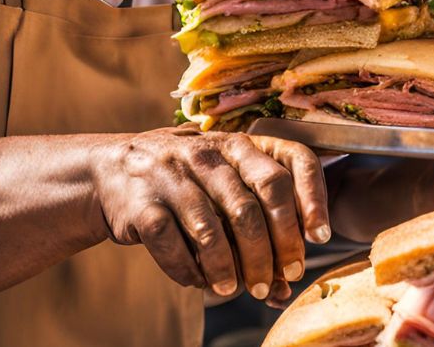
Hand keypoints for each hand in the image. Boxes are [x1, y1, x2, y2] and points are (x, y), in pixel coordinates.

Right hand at [92, 128, 328, 301]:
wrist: (113, 170)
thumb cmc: (187, 184)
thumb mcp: (225, 184)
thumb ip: (256, 224)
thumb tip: (284, 286)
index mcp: (240, 144)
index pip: (291, 161)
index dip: (312, 200)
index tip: (320, 237)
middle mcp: (208, 153)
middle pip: (253, 206)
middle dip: (271, 250)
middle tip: (278, 279)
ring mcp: (172, 175)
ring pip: (212, 231)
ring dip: (229, 269)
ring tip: (236, 289)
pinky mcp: (142, 203)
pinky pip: (173, 245)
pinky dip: (190, 271)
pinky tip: (199, 280)